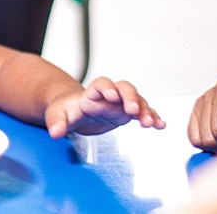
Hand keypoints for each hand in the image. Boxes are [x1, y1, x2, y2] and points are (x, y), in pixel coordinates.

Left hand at [45, 77, 164, 137]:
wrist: (73, 111)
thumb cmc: (64, 111)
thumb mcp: (56, 116)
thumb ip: (56, 123)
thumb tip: (55, 132)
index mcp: (90, 94)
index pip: (100, 84)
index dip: (107, 87)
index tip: (111, 96)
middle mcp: (108, 96)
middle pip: (124, 88)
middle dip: (131, 97)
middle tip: (134, 110)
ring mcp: (119, 104)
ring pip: (137, 100)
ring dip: (145, 110)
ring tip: (151, 123)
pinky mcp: (126, 113)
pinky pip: (142, 112)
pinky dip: (152, 117)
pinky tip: (160, 125)